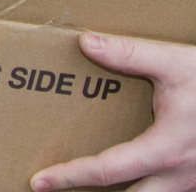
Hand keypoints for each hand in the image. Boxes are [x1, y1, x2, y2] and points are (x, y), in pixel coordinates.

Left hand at [32, 33, 195, 191]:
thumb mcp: (177, 63)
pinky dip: (150, 188)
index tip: (39, 181)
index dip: (70, 177)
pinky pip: (172, 191)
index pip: (107, 170)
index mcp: (166, 150)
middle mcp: (182, 176)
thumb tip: (85, 43)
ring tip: (96, 187)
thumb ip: (130, 55)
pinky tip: (138, 178)